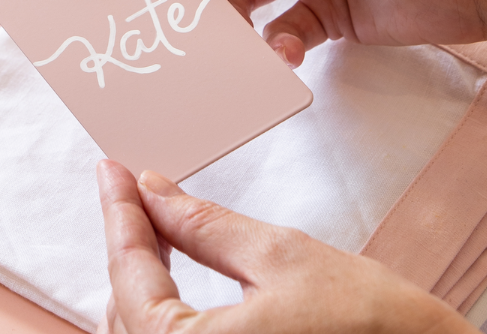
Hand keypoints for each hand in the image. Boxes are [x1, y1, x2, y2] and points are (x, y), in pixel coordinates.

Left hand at [96, 160, 477, 333]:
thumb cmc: (376, 329)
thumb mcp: (281, 258)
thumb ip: (202, 225)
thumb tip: (153, 190)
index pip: (129, 274)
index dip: (118, 212)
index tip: (110, 169)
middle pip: (127, 308)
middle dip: (126, 246)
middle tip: (131, 190)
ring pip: (143, 332)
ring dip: (141, 281)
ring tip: (152, 225)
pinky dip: (166, 313)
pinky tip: (178, 276)